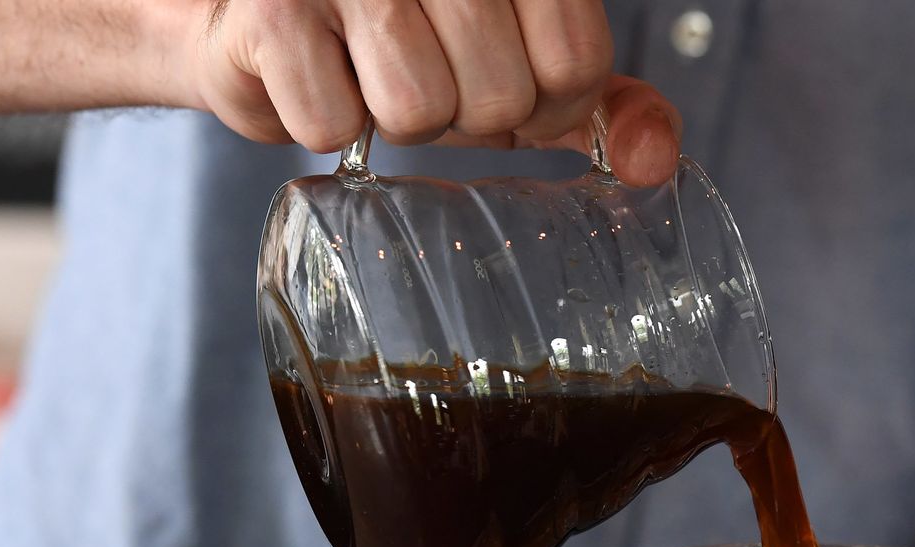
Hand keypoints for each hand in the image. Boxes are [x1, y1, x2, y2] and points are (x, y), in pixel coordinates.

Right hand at [179, 0, 681, 183]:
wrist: (260, 18)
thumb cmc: (403, 42)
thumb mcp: (515, 63)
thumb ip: (597, 105)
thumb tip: (655, 163)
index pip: (575, 63)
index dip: (543, 103)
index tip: (504, 82)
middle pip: (499, 99)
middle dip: (462, 113)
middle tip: (421, 71)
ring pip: (418, 113)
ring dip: (391, 118)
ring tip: (366, 71)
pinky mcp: (273, 11)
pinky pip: (333, 125)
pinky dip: (320, 121)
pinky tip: (310, 72)